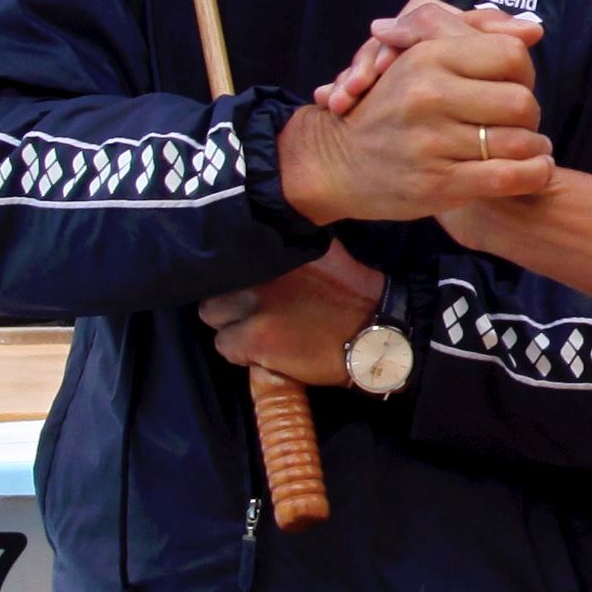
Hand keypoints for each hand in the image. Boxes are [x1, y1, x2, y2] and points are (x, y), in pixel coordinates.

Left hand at [202, 241, 381, 386]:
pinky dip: (243, 353)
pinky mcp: (256, 338)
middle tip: (256, 313)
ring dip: (232, 326)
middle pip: (215, 288)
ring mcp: (255, 305)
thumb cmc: (354, 296)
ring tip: (259, 333)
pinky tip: (268, 352)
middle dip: (231, 302)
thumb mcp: (322, 254)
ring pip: (213, 316)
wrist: (378, 335)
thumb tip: (261, 238)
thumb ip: (288, 247)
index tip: (249, 286)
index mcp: (276, 247)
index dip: (236, 276)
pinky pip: (226, 346)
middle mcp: (260, 272)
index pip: (228, 258)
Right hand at [280, 2, 553, 222]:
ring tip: (532, 149)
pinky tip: (535, 170)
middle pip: (521, 101)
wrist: (333, 160)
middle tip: (520, 123)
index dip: (523, 73)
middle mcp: (428, 95)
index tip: (512, 87)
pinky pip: (507, 177)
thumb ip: (471, 34)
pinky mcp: (437, 183)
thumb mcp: (417, 55)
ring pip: (519, 142)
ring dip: (535, 148)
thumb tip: (534, 30)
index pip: (511, 55)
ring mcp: (431, 141)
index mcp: (428, 56)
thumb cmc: (387, 105)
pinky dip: (533, 174)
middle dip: (530, 114)